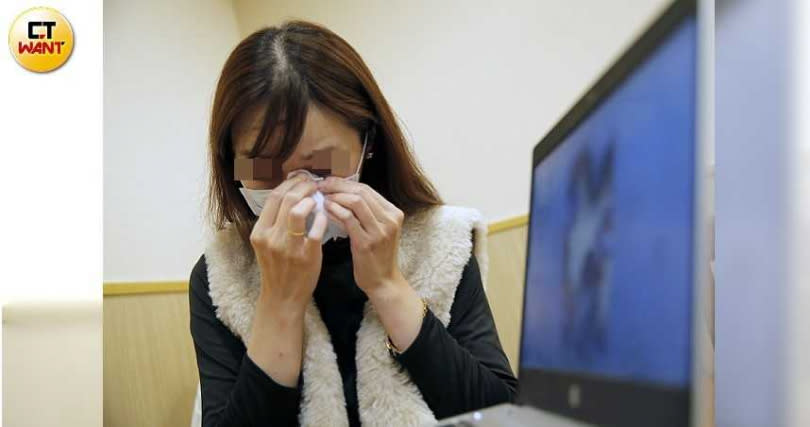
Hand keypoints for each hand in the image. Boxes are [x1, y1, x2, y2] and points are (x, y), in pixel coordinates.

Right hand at [249, 173, 327, 312]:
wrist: (282, 298)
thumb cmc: (277, 269)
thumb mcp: (266, 244)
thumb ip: (274, 222)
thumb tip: (291, 195)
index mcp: (260, 232)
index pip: (274, 198)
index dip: (289, 184)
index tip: (301, 179)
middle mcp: (271, 238)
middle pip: (287, 199)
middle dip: (303, 186)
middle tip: (314, 184)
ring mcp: (288, 247)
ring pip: (299, 210)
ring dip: (312, 199)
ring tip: (319, 197)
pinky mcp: (307, 256)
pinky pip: (316, 229)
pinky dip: (322, 217)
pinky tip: (325, 215)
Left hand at [318, 177, 424, 351]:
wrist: (383, 281)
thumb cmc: (375, 255)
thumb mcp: (376, 229)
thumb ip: (365, 212)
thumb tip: (340, 193)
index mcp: (393, 213)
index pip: (367, 189)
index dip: (345, 183)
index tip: (329, 182)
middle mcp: (390, 219)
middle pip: (361, 191)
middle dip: (338, 186)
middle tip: (321, 185)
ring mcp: (380, 231)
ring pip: (355, 201)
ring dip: (335, 197)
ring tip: (321, 197)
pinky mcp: (367, 242)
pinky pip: (349, 219)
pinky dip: (335, 211)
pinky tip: (325, 210)